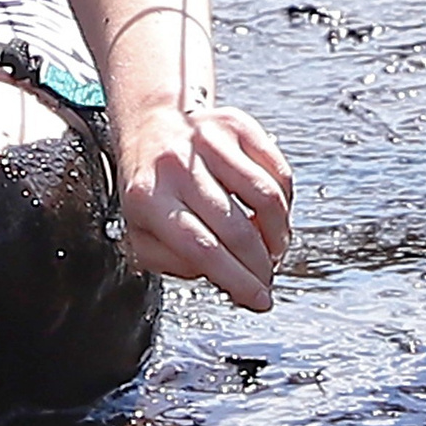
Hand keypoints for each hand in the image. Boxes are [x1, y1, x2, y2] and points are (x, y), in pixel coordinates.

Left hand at [116, 104, 292, 311]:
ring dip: (278, 236)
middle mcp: (177, 166)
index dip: (237, 280)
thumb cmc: (150, 188)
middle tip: (266, 282)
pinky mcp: (237, 126)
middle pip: (236, 229)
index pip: (200, 249)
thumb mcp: (141, 230)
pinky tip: (273, 218)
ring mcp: (208, 141)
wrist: (150, 127)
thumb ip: (174, 262)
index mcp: (147, 198)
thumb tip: (222, 277)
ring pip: (265, 198)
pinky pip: (278, 172)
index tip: (258, 300)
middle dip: (260, 267)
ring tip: (271, 251)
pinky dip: (285, 204)